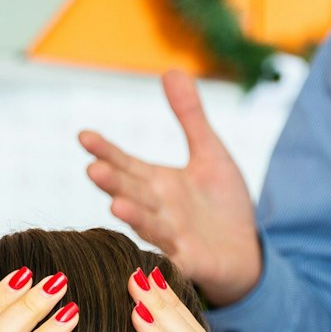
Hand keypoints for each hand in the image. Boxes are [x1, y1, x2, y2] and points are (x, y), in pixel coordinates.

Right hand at [80, 70, 261, 306]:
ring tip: (117, 205)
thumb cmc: (222, 204)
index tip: (84, 136)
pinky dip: (165, 258)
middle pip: (131, 192)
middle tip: (92, 169)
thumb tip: (171, 69)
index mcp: (157, 183)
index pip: (126, 164)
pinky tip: (155, 257)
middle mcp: (158, 209)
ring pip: (149, 225)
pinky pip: (175, 260)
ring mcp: (172, 237)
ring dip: (134, 216)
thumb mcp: (209, 153)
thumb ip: (189, 116)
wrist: (246, 251)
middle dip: (113, 182)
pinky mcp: (191, 262)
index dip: (106, 152)